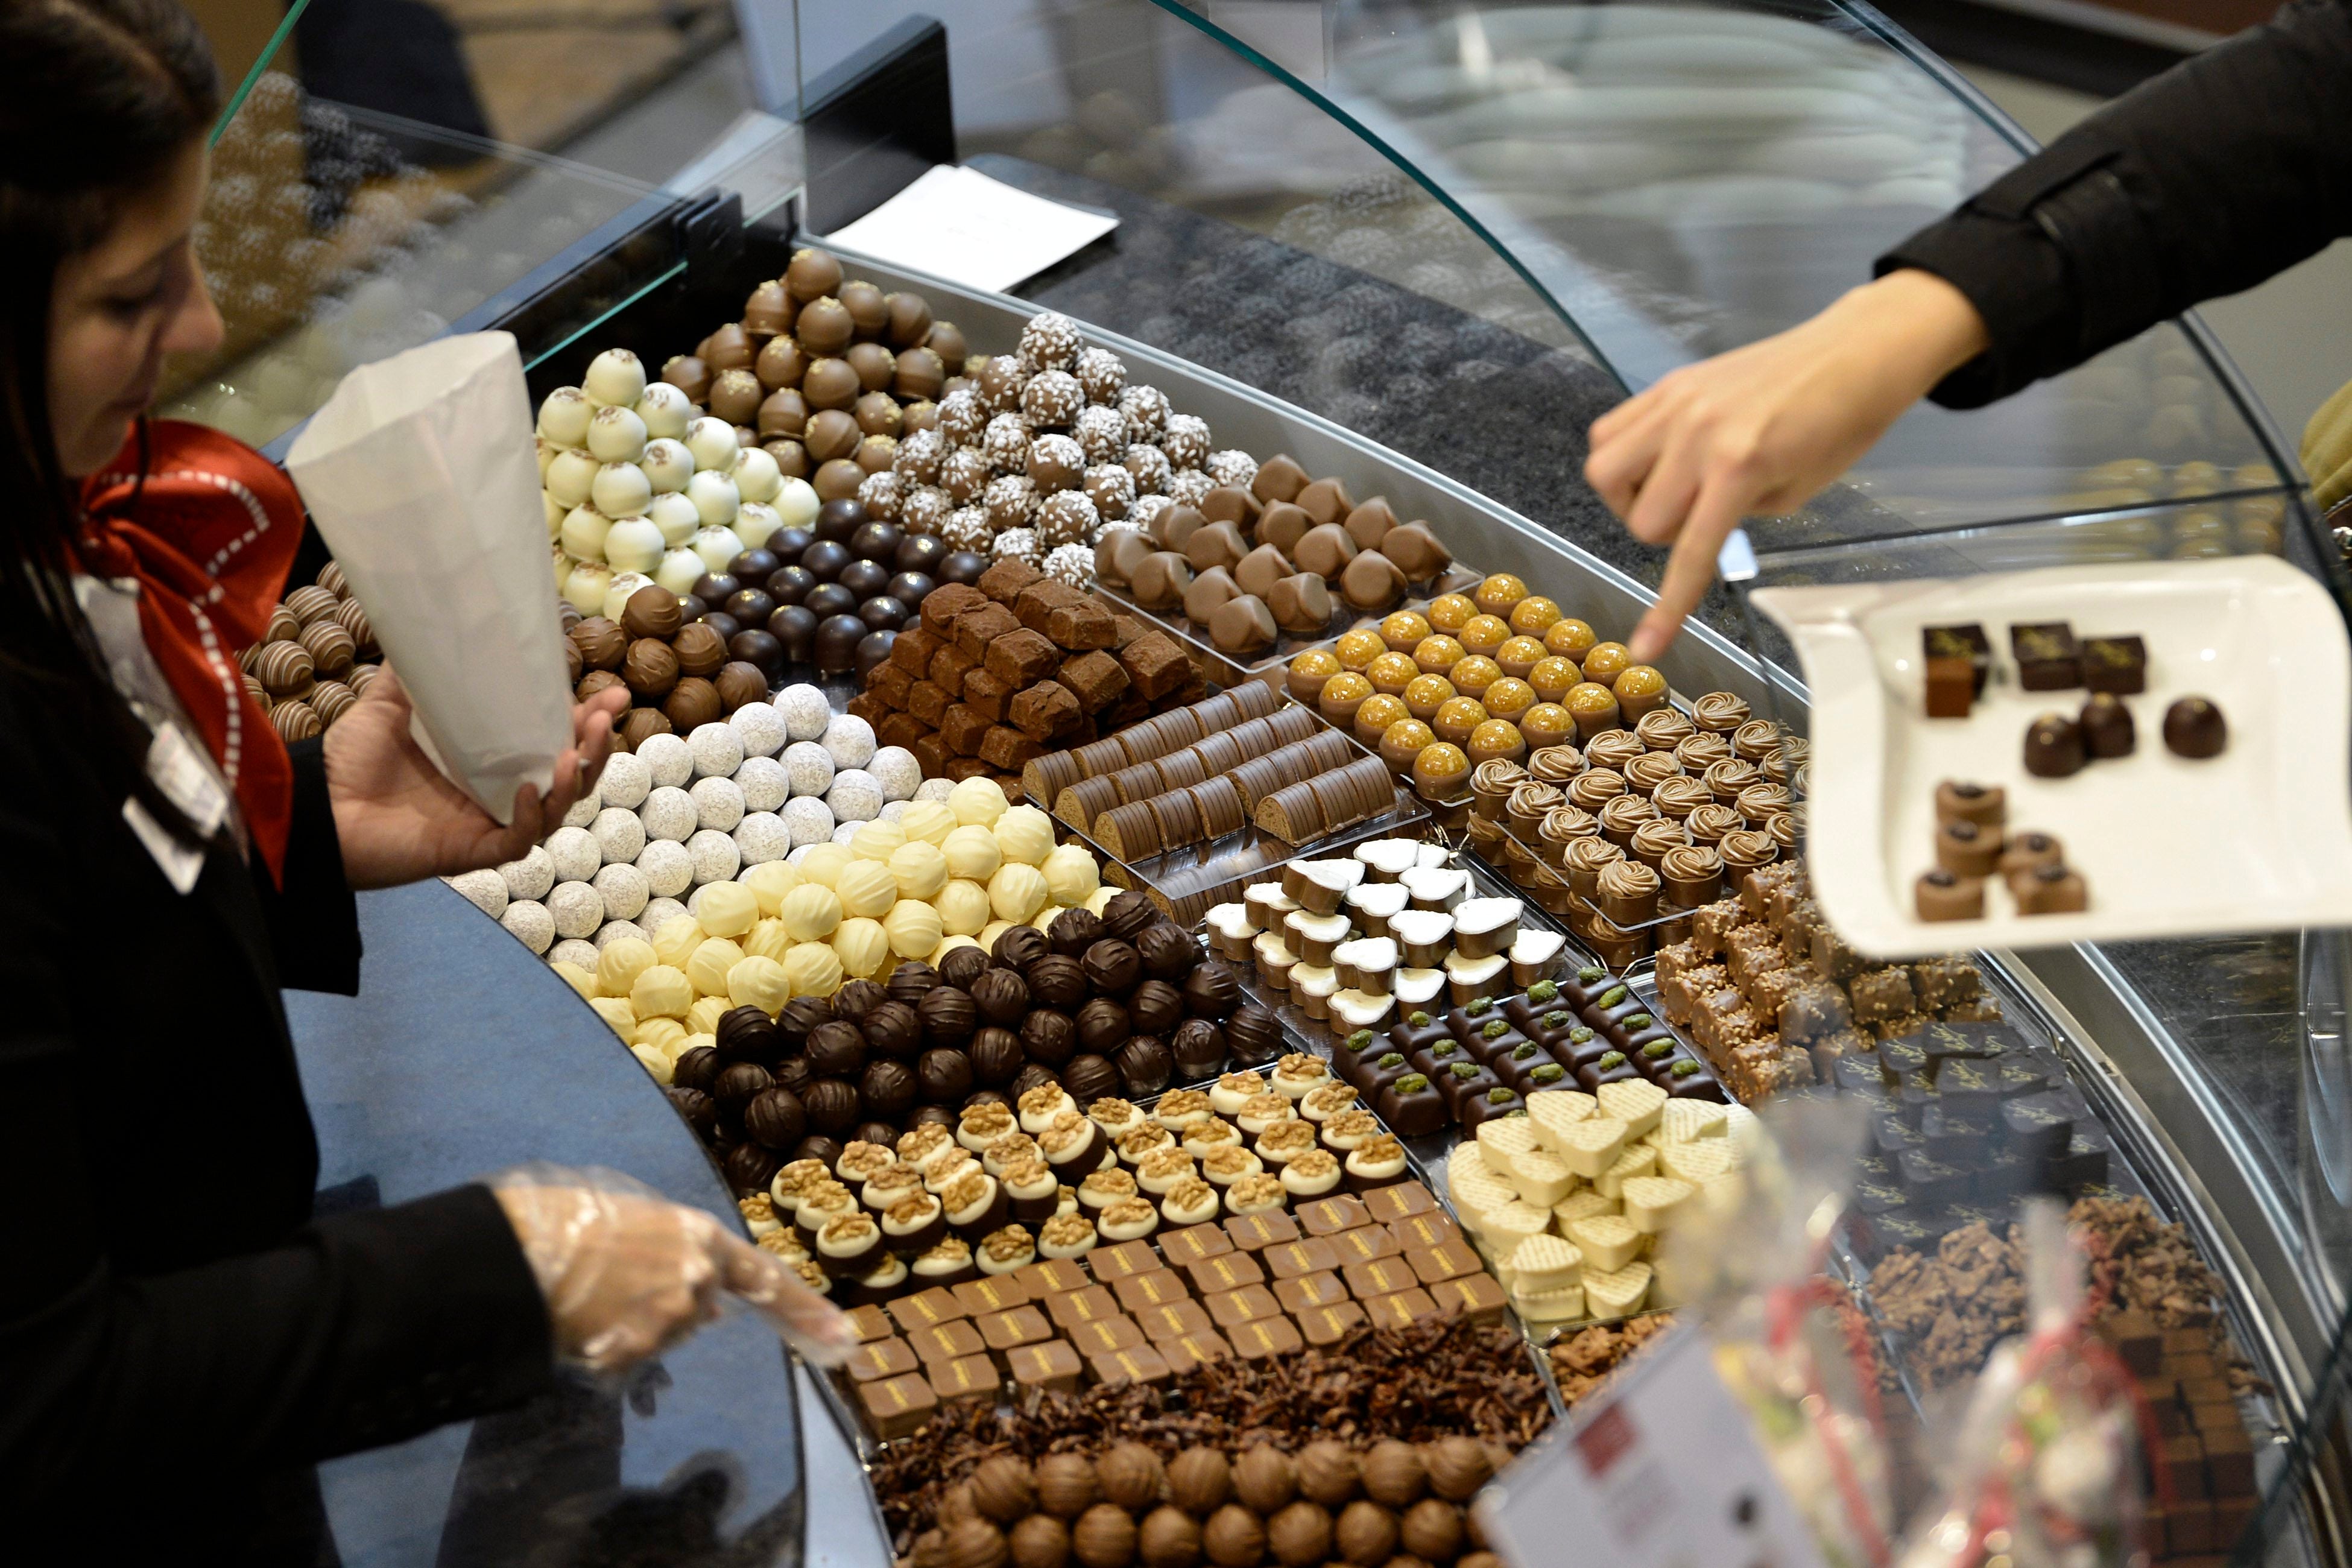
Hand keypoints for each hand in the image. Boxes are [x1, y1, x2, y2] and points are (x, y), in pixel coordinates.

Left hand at [325, 667, 626, 888]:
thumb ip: (416, 670)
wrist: (314, 804)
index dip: (584, 720)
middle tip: (604, 716)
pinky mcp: (469, 852)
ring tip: (576, 751)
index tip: (608, 693)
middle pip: (568, 776)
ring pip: (554, 811)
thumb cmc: (352, 759)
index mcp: (490, 759)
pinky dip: (530, 817)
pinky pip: (515, 842)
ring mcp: (486, 823)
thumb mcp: (389, 703)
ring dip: (574, 781)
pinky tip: (532, 790)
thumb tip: (427, 615)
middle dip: (595, 748)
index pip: (552, 739)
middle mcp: (497, 792)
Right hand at [491, 1175, 855, 1373]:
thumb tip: (717, 1308)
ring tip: (590, 1294)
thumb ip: (683, 1253)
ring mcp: (663, 1322)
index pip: (766, 1277)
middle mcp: (694, 1280)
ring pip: (662, 1333)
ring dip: (637, 1322)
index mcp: (698, 1236)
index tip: (841, 1338)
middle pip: (699, 1307)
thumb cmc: (568, 1218)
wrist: (516, 1248)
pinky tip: (582, 1320)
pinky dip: (612, 1344)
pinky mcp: (630, 1355)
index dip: (805, 1309)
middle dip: (670, 1304)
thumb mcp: (636, 1218)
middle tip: (622, 1290)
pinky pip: (629, 1356)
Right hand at [1584, 268, 1989, 662]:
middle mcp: (1696, 434)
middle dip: (1665, 534)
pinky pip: (1609, 430)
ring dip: (1629, 496)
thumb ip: (1735, 515)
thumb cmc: (1840, 428)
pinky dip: (1621, 456)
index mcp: (1739, 468)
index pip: (1689, 553)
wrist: (1854, 353)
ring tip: (1667, 489)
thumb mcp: (1796, 493)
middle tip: (1701, 518)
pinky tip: (1655, 459)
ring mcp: (1676, 404)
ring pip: (1604, 471)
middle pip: (1641, 520)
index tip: (1645, 649)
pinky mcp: (1668, 384)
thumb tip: (1692, 523)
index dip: (1667, 609)